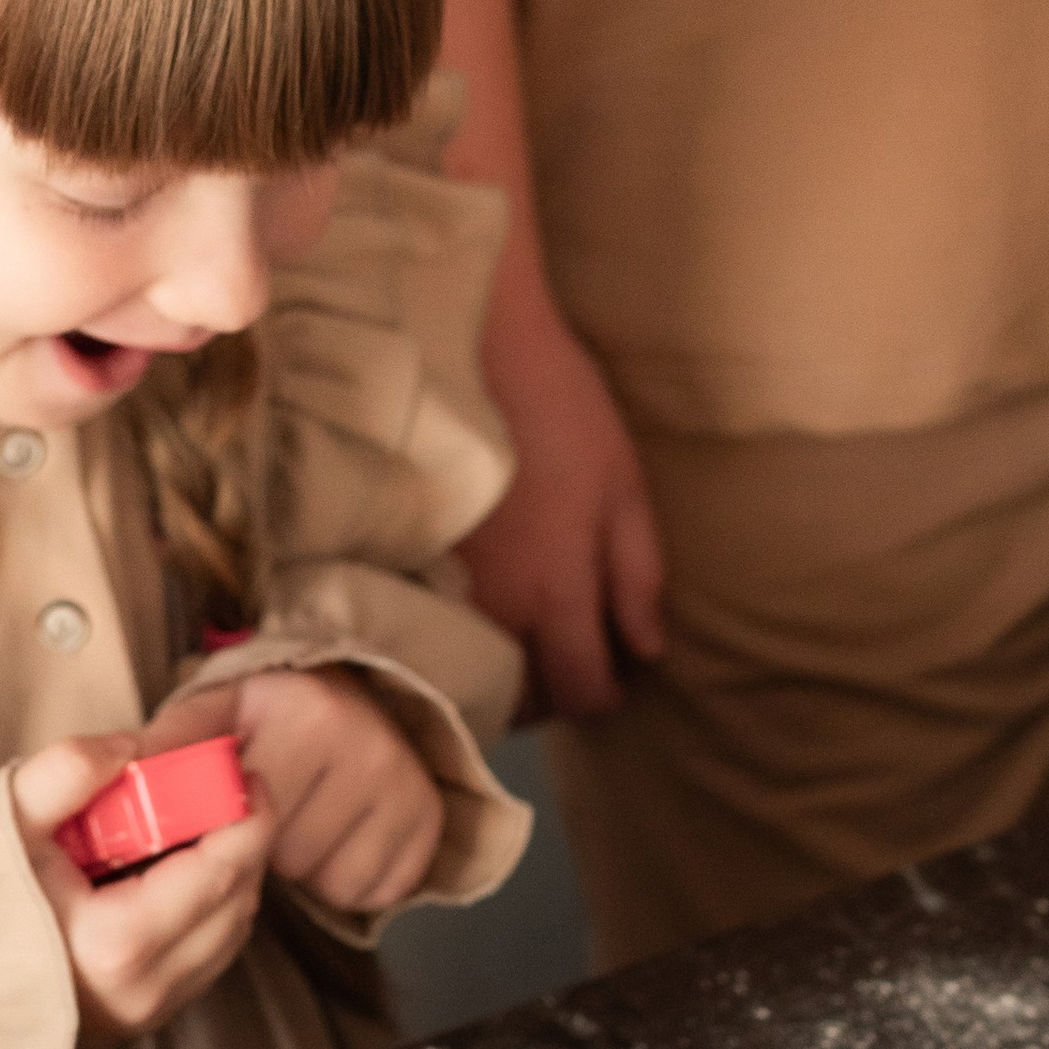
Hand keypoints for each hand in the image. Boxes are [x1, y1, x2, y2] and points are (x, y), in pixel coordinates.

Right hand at [11, 732, 273, 1048]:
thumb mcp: (3, 810)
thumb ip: (73, 768)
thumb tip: (136, 745)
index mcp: (118, 941)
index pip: (224, 869)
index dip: (249, 813)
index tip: (245, 769)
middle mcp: (142, 990)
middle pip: (238, 905)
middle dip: (246, 840)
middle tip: (230, 787)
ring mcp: (140, 1014)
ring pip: (227, 938)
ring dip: (229, 877)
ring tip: (203, 824)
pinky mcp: (132, 1021)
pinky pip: (200, 961)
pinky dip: (206, 912)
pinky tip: (174, 872)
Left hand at [160, 669, 443, 917]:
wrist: (354, 699)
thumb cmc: (265, 718)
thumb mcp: (210, 713)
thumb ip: (163, 745)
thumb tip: (112, 775)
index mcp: (302, 706)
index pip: (239, 809)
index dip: (216, 823)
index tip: (209, 812)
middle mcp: (365, 739)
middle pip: (282, 852)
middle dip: (258, 847)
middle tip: (261, 810)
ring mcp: (405, 783)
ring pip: (323, 879)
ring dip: (299, 867)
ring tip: (298, 819)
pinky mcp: (427, 823)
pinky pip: (365, 892)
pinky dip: (342, 879)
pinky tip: (333, 838)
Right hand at [461, 292, 664, 720]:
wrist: (468, 350)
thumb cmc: (560, 411)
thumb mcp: (623, 488)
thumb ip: (637, 576)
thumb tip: (646, 650)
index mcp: (556, 597)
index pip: (583, 692)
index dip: (606, 693)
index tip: (615, 672)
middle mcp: (491, 613)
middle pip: (522, 699)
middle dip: (553, 687)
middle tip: (570, 649)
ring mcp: (438, 592)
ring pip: (471, 671)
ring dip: (501, 668)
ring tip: (524, 632)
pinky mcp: (402, 565)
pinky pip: (431, 632)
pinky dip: (456, 637)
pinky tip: (474, 604)